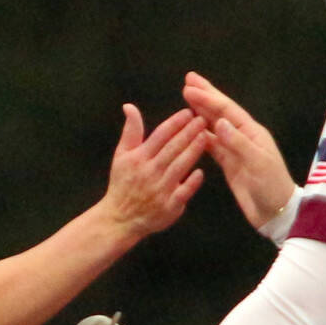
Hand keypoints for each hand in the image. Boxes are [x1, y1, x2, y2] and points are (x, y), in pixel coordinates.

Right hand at [102, 105, 205, 238]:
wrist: (120, 218)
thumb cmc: (123, 183)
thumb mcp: (121, 155)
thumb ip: (130, 130)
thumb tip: (129, 106)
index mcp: (139, 158)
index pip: (160, 136)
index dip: (175, 123)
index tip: (188, 112)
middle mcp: (149, 172)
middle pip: (172, 148)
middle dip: (189, 132)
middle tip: (203, 119)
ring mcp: (160, 190)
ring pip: (180, 166)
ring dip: (193, 151)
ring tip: (206, 136)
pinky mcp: (169, 206)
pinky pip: (183, 191)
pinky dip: (192, 182)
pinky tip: (201, 171)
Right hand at [182, 72, 295, 229]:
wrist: (276, 213)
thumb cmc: (272, 187)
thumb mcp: (258, 164)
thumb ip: (238, 143)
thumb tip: (219, 122)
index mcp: (252, 133)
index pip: (227, 110)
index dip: (208, 97)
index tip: (189, 87)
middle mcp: (244, 137)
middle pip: (220, 113)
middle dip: (205, 97)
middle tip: (187, 82)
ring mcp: (236, 150)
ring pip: (215, 127)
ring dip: (201, 113)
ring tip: (186, 100)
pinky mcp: (230, 164)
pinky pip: (213, 145)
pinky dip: (201, 136)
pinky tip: (191, 130)